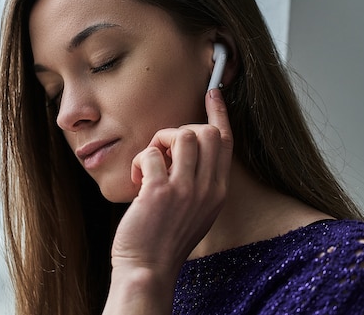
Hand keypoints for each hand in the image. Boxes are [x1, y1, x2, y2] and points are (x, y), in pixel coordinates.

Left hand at [109, 89, 233, 294]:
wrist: (148, 269)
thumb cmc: (164, 239)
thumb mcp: (194, 210)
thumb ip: (196, 182)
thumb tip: (180, 151)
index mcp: (217, 192)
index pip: (226, 142)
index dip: (220, 113)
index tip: (212, 93)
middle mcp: (207, 189)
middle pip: (207, 132)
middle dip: (181, 131)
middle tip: (163, 151)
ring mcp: (185, 190)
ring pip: (183, 135)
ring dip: (159, 142)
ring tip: (149, 166)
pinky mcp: (160, 192)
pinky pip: (151, 153)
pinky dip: (139, 160)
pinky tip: (136, 180)